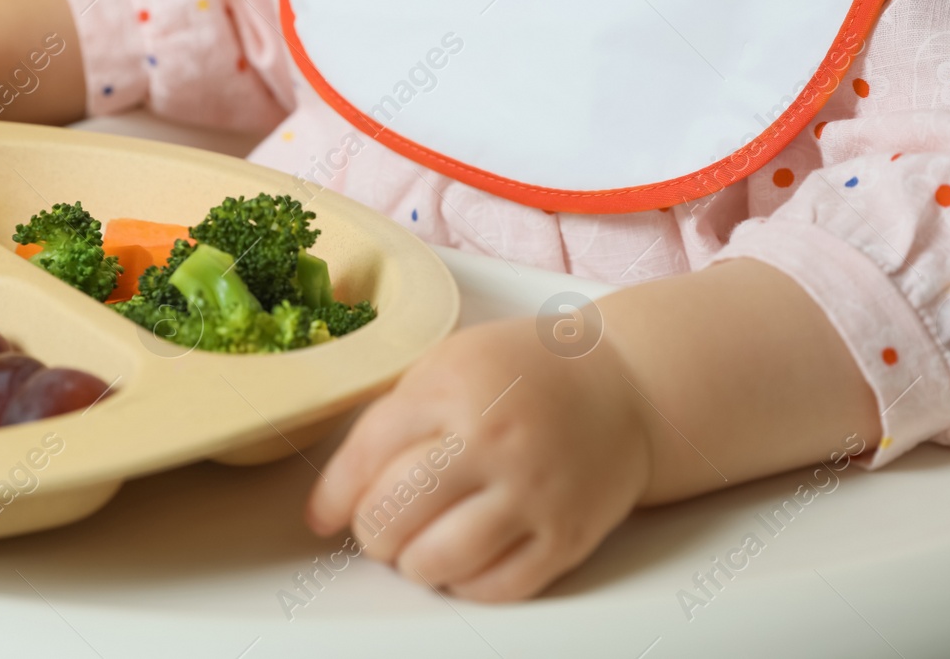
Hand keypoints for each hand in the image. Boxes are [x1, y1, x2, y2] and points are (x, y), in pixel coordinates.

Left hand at [305, 315, 650, 601]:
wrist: (625, 386)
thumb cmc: (528, 372)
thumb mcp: (453, 360)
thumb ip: (399, 412)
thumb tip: (341, 488)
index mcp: (453, 390)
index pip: (367, 454)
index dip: (335, 495)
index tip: (324, 516)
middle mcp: (491, 442)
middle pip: (393, 514)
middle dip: (372, 532)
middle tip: (380, 526)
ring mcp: (531, 492)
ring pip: (437, 561)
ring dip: (412, 563)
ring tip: (418, 546)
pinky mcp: (565, 535)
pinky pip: (496, 588)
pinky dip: (465, 585)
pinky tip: (462, 561)